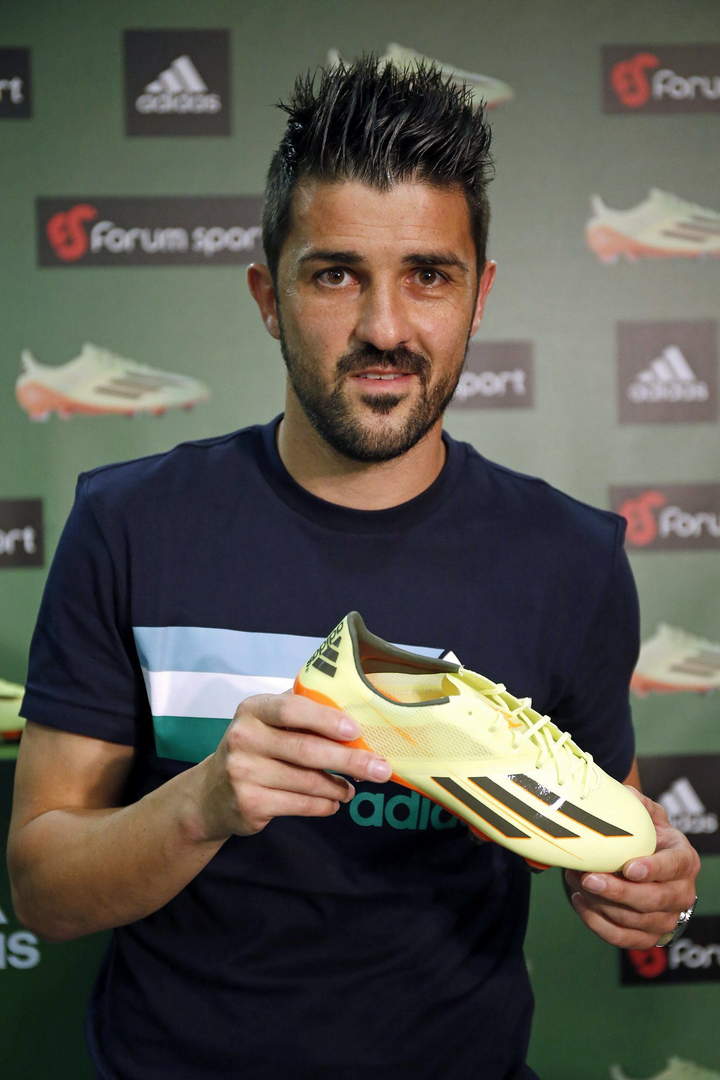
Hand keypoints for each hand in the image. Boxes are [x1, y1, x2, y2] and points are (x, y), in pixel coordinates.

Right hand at [193, 692, 390, 840]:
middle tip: (380, 769)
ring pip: (307, 782)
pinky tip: (333, 802)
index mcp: (253, 710)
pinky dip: (324, 805)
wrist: (210, 794)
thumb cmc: (254, 748)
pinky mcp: (249, 804)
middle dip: (350, 760)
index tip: (356, 731)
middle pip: (306, 750)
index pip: (292, 709)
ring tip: (353, 787)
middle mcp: (243, 738)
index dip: (327, 720)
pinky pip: (299, 805)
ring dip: (339, 786)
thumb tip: (356, 712)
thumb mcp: (268, 722)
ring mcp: (243, 773)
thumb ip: (301, 712)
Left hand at [564, 788, 700, 947]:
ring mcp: (666, 919)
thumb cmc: (644, 838)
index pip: (674, 866)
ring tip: (577, 880)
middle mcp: (682, 893)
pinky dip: (597, 923)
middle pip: (654, 900)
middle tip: (589, 878)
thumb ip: (637, 803)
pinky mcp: (648, 938)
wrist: (642, 865)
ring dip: (601, 903)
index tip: (628, 868)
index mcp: (684, 860)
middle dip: (618, 891)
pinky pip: (622, 939)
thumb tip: (623, 793)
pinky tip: (579, 900)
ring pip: (635, 921)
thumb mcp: (646, 815)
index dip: (653, 869)